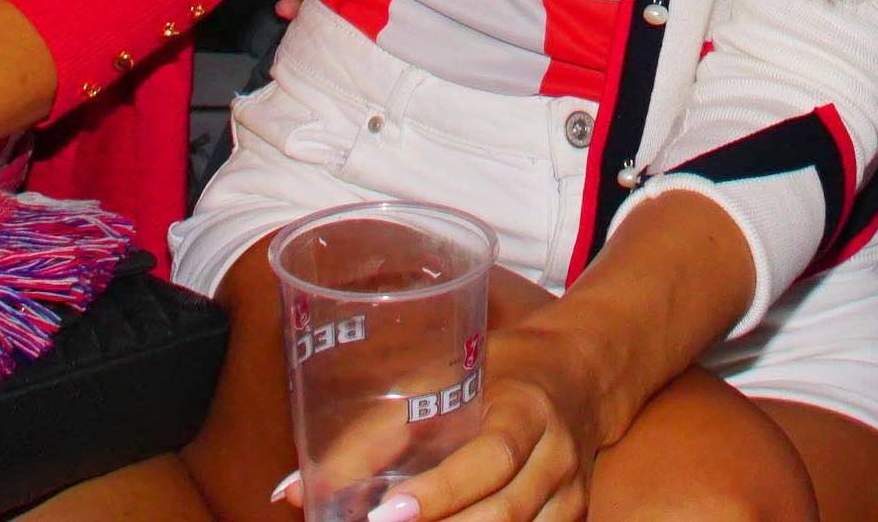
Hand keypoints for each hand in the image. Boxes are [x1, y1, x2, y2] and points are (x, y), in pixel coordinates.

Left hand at [275, 318, 606, 521]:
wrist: (582, 374)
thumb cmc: (499, 370)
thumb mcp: (443, 379)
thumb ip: (375, 433)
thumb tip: (295, 491)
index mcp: (523, 408)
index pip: (487, 458)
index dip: (439, 493)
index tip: (384, 514)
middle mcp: (553, 456)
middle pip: (503, 512)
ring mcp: (568, 495)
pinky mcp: (574, 519)